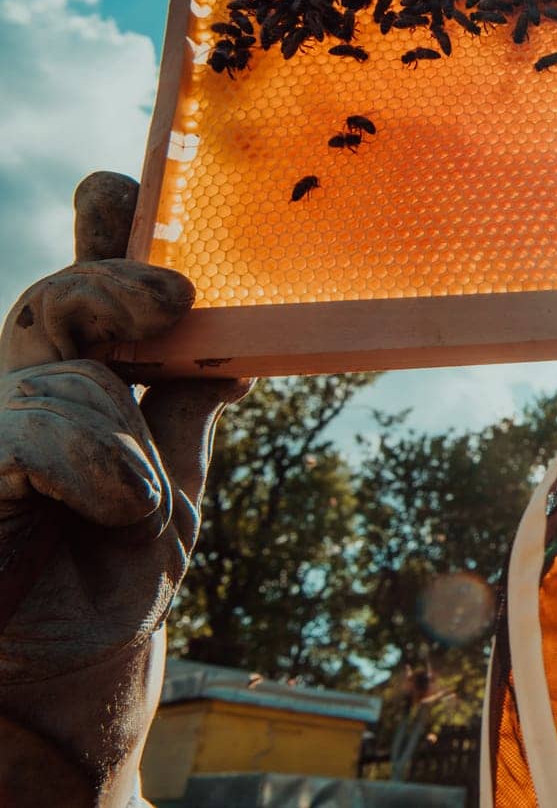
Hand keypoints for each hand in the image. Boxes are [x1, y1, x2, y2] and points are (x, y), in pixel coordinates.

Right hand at [0, 172, 250, 800]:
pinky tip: (119, 499)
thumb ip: (181, 407)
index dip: (100, 234)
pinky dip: (77, 462)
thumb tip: (228, 347)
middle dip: (107, 283)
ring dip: (110, 426)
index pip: (84, 296)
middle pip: (51, 306)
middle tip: (173, 292)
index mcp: (77, 389)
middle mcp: (23, 400)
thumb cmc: (112, 579)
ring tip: (143, 496)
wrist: (73, 683)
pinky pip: (15, 441)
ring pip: (43, 373)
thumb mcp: (172, 483)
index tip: (122, 181)